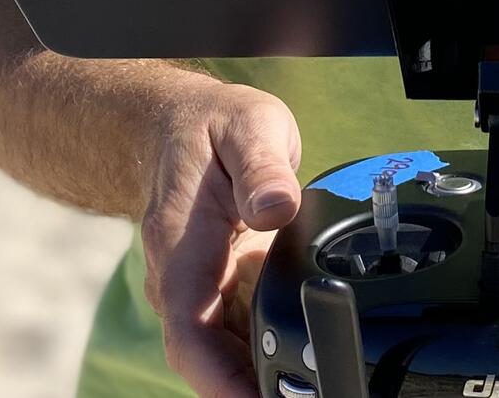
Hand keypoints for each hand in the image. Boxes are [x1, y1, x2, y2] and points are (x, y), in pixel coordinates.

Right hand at [141, 82, 302, 397]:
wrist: (180, 126)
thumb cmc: (214, 126)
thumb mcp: (248, 127)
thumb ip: (263, 168)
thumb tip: (277, 207)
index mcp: (181, 244)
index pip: (191, 329)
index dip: (220, 379)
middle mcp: (180, 280)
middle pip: (209, 358)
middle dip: (252, 386)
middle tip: (312, 388)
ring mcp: (198, 291)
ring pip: (225, 353)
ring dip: (262, 373)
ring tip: (317, 377)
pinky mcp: (216, 293)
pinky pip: (238, 334)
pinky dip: (266, 349)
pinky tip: (303, 354)